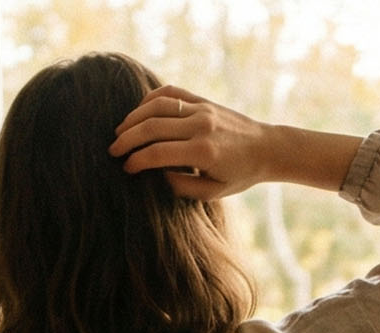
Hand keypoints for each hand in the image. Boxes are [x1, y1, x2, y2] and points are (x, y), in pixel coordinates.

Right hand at [110, 85, 275, 200]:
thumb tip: (156, 173)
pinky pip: (170, 92)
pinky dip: (150, 99)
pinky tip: (139, 112)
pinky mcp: (203, 100)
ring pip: (156, 105)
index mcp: (203, 152)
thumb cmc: (240, 174)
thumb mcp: (213, 192)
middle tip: (112, 150)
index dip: (136, 160)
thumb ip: (182, 186)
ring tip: (121, 131)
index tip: (125, 168)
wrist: (266, 148)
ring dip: (133, 117)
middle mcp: (201, 126)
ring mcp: (202, 109)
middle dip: (127, 138)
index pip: (157, 153)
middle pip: (151, 127)